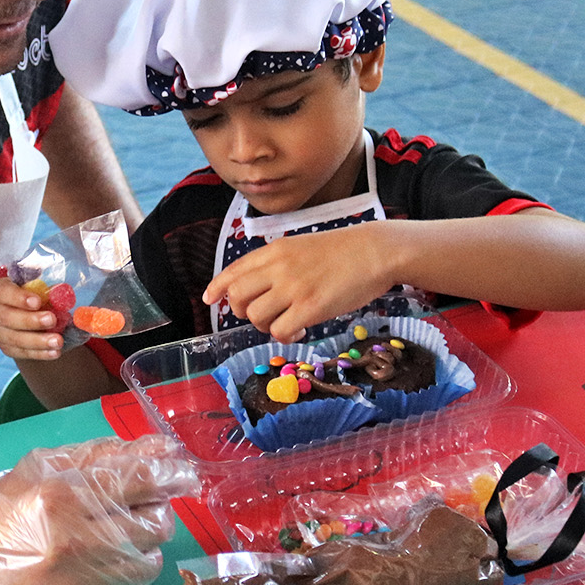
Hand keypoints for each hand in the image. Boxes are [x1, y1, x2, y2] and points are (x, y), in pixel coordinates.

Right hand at [0, 276, 63, 360]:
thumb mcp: (34, 285)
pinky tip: (54, 352)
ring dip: (38, 341)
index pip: (2, 292)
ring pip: (14, 339)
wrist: (22, 311)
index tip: (37, 301)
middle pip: (7, 318)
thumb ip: (45, 289)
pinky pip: (22, 353)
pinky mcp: (6, 348)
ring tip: (57, 341)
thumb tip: (61, 295)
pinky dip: (40, 353)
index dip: (19, 297)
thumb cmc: (30, 293)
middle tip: (51, 320)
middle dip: (31, 320)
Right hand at [0, 435, 199, 584]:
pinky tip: (100, 571)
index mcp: (62, 497)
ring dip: (141, 548)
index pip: (141, 480)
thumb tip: (160, 451)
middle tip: (139, 509)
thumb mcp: (39, 469)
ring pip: (148, 565)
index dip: (170, 475)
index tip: (182, 474)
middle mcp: (75, 544)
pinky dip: (124, 583)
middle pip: (155, 524)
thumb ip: (101, 455)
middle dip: (154, 512)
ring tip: (115, 541)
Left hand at [203, 227, 395, 341]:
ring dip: (267, 326)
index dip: (217, 287)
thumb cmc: (342, 251)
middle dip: (242, 311)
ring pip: (256, 316)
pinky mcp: (311, 307)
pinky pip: (280, 331)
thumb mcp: (301, 247)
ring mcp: (293, 288)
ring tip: (288, 322)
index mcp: (274, 251)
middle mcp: (278, 268)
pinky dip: (286, 336)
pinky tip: (301, 330)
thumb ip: (277, 264)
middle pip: (237, 296)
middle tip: (262, 315)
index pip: (233, 270)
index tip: (210, 299)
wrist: (375, 250)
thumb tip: (258, 287)